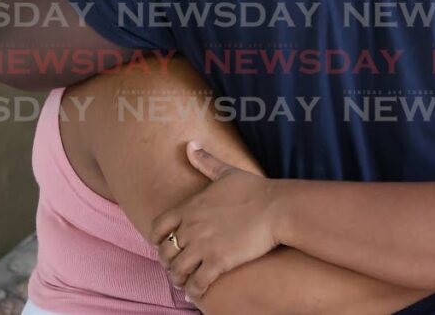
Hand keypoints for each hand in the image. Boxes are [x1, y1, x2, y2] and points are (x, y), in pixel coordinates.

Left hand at [150, 142, 280, 298]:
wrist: (277, 207)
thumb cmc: (254, 189)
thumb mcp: (226, 172)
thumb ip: (205, 161)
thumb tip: (189, 144)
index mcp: (190, 208)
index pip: (158, 228)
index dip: (158, 239)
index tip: (165, 244)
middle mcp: (191, 228)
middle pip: (165, 252)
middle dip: (168, 262)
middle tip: (177, 266)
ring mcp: (203, 246)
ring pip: (177, 271)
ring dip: (179, 278)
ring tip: (186, 281)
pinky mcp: (218, 262)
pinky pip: (197, 283)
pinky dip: (194, 290)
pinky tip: (198, 290)